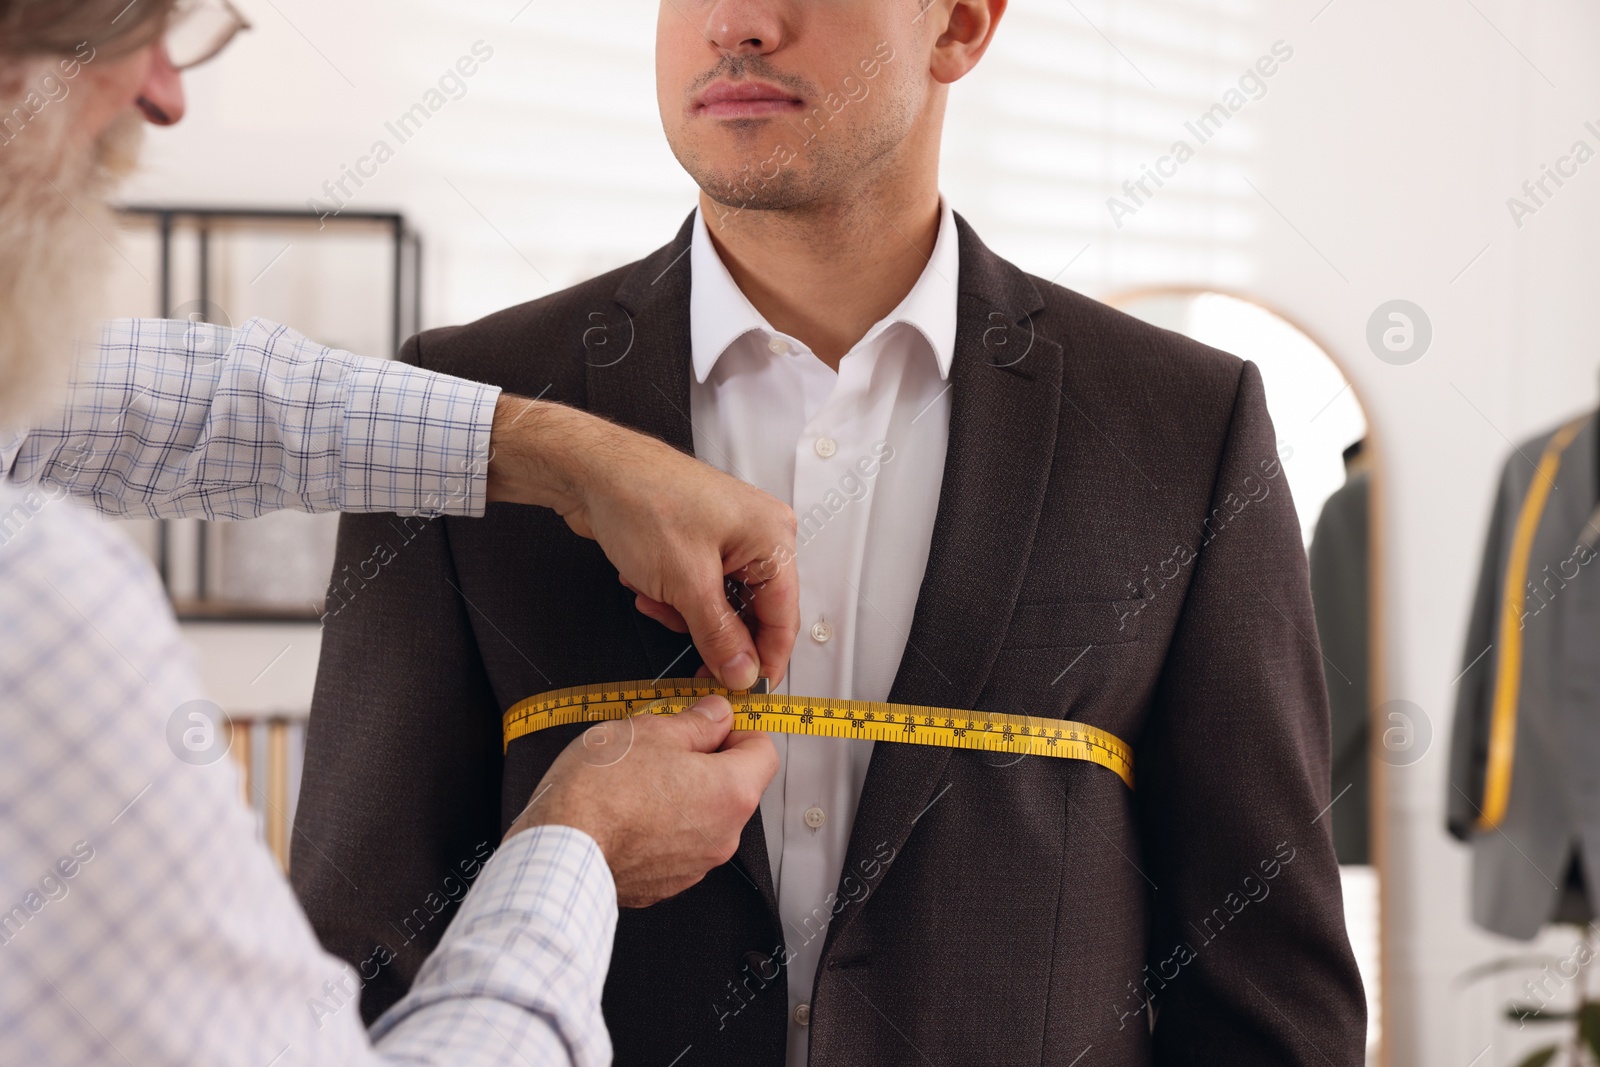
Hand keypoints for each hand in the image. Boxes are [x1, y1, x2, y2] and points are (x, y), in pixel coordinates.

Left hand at [485, 395, 796, 689]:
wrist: (590, 471)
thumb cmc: (641, 499)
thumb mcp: (687, 582)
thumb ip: (720, 635)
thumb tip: (743, 671)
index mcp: (771, 536)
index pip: (785, 615)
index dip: (767, 659)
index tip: (747, 692)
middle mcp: (756, 535)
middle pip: (751, 613)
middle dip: (711, 632)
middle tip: (690, 658)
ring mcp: (727, 538)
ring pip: (719, 606)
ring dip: (684, 614)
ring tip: (655, 599)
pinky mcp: (698, 543)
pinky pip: (698, 591)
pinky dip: (672, 597)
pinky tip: (647, 586)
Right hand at [506, 696, 777, 906]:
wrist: (561, 853)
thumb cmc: (599, 793)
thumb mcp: (650, 730)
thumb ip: (696, 721)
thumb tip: (715, 714)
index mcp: (732, 792)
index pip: (763, 750)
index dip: (737, 729)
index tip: (710, 723)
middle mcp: (724, 835)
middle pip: (734, 786)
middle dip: (706, 763)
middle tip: (665, 747)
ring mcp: (697, 865)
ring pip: (704, 817)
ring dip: (682, 797)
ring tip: (638, 781)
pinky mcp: (667, 883)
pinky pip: (678, 846)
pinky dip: (661, 828)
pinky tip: (628, 813)